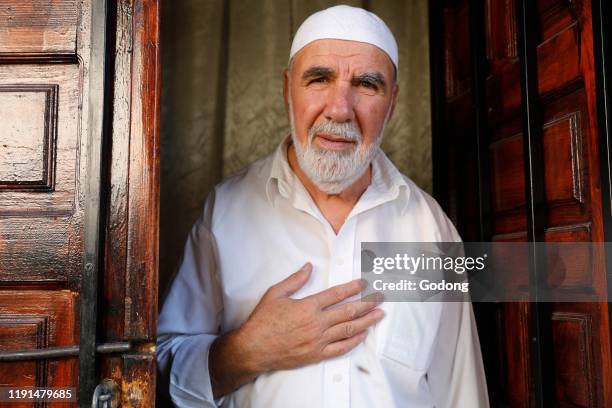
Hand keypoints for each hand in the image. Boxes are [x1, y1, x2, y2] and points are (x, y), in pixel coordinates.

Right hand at [239, 262, 384, 370]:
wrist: (254, 349)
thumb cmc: (263, 321)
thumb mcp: (275, 294)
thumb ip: (294, 280)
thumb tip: (308, 267)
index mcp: (307, 307)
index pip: (337, 294)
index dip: (353, 287)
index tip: (364, 283)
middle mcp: (316, 324)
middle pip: (349, 312)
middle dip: (367, 303)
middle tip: (380, 297)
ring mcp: (318, 341)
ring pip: (349, 330)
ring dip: (367, 321)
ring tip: (379, 314)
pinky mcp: (316, 355)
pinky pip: (340, 348)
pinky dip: (354, 341)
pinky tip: (362, 335)